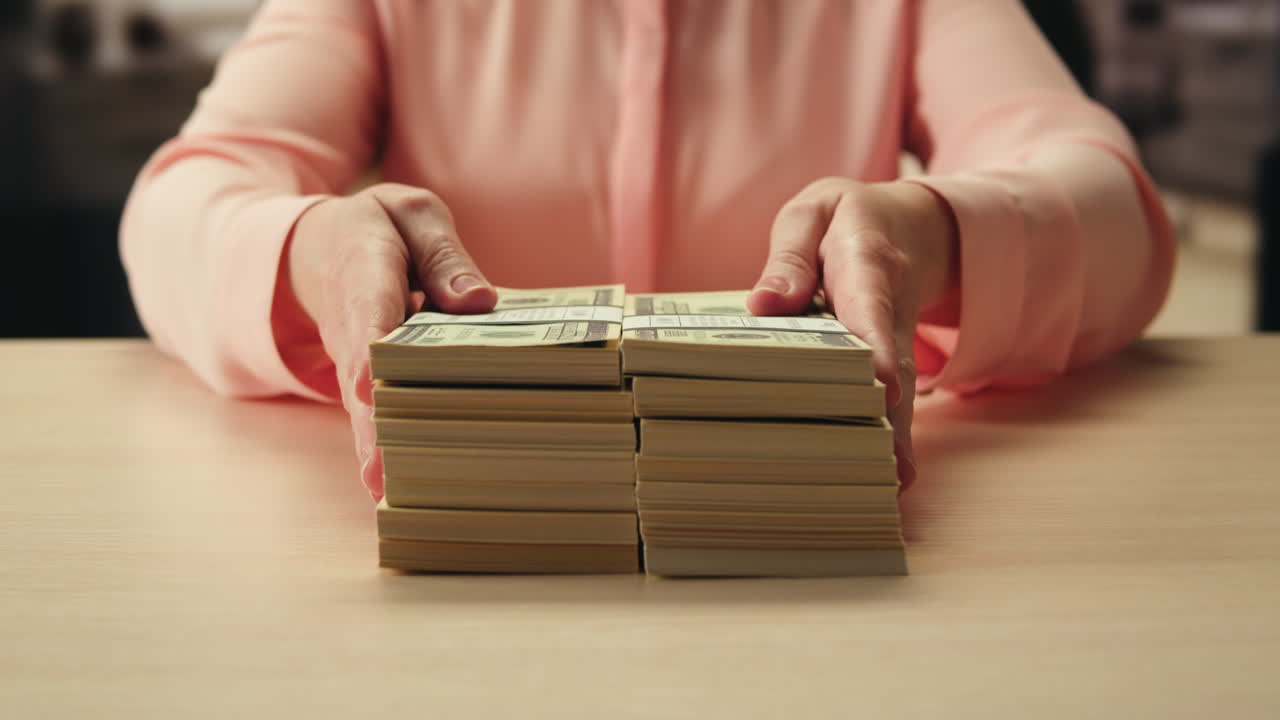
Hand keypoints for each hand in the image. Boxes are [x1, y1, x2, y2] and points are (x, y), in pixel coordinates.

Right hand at [286, 183, 496, 498]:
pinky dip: (381, 448)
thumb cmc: (377, 232)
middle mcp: (352, 325)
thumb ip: (444, 255)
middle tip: (380, 473)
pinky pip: (374, 413)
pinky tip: (395, 491)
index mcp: (364, 272)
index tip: (371, 386)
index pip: (367, 312)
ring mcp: (353, 359)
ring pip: (362, 407)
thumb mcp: (411, 216)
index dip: (368, 350)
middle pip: (360, 378)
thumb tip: (480, 301)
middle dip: (372, 424)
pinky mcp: (364, 381)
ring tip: (386, 493)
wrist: (316, 246)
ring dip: (374, 448)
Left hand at [749, 179, 956, 488]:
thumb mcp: (814, 213)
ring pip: (900, 388)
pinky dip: (894, 434)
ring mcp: (897, 337)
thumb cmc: (843, 222)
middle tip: (891, 461)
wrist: (905, 224)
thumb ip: (789, 254)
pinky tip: (892, 476)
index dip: (875, 341)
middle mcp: (890, 306)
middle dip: (891, 409)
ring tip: (895, 481)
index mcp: (866, 262)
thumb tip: (765, 304)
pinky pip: (895, 397)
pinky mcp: (893, 360)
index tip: (882, 381)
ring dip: (897, 434)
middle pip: (891, 359)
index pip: (870, 303)